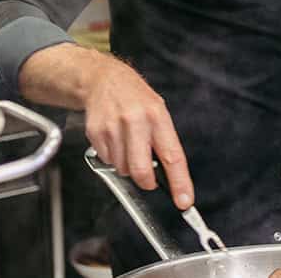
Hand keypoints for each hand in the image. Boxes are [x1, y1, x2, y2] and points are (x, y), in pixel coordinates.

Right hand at [84, 57, 193, 209]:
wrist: (104, 80)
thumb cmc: (135, 98)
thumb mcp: (158, 111)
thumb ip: (163, 140)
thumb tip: (170, 174)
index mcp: (157, 116)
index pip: (172, 155)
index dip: (179, 182)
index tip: (184, 201)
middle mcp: (135, 121)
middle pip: (141, 170)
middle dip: (146, 181)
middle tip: (148, 178)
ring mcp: (113, 128)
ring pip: (123, 168)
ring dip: (127, 166)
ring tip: (128, 144)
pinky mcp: (96, 133)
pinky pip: (107, 161)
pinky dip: (113, 158)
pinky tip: (115, 140)